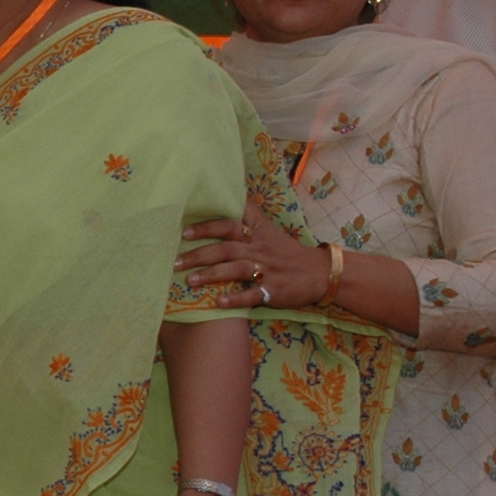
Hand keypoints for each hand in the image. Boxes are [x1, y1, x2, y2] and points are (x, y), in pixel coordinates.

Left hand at [175, 211, 325, 309]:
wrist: (321, 273)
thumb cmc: (286, 252)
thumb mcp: (268, 229)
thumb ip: (247, 215)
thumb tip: (230, 192)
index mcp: (258, 234)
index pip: (231, 223)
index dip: (208, 226)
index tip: (184, 231)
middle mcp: (260, 250)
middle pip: (227, 248)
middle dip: (199, 254)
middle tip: (175, 261)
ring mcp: (267, 271)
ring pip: (237, 269)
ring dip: (212, 275)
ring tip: (189, 281)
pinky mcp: (274, 291)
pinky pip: (253, 295)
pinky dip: (235, 299)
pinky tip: (218, 303)